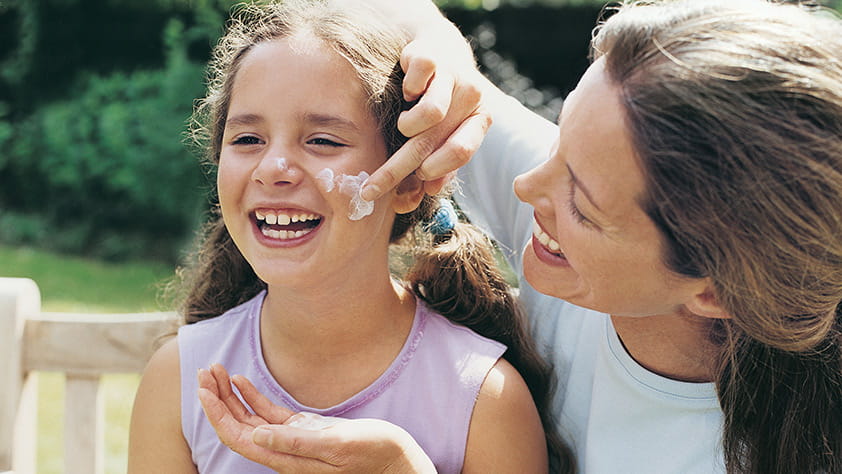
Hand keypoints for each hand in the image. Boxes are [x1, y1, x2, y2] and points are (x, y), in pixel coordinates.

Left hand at [198, 364, 435, 472]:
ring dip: (230, 396)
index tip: (204, 389)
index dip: (217, 414)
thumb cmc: (372, 454)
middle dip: (217, 399)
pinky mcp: (304, 429)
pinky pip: (268, 413)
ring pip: (249, 418)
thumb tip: (254, 436)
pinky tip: (240, 381)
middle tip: (204, 372)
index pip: (238, 437)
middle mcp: (282, 450)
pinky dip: (252, 396)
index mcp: (286, 458)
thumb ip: (296, 443)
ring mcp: (292, 439)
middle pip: (237, 426)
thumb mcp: (336, 445)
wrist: (397, 460)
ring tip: (215, 371)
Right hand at [360, 4, 492, 200]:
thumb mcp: (447, 130)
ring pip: (430, 114)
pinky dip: (407, 90)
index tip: (412, 184)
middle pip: (433, 141)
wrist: (441, 47)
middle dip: (396, 170)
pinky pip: (416, 80)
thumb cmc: (443, 98)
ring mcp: (453, 75)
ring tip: (404, 123)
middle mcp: (471, 97)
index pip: (461, 153)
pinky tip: (407, 91)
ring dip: (408, 126)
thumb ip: (440, 164)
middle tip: (370, 189)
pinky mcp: (432, 56)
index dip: (435, 171)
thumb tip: (424, 194)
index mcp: (479, 119)